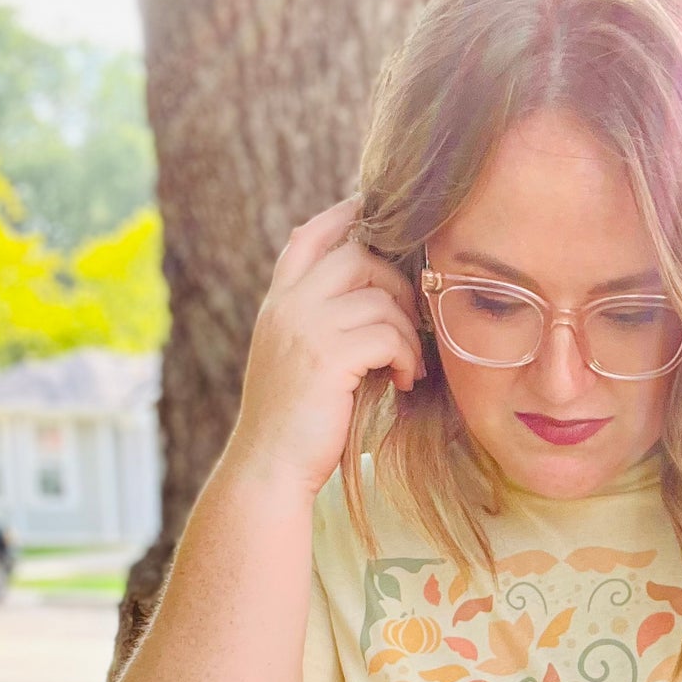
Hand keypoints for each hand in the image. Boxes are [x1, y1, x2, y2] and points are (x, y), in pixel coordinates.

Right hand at [227, 194, 426, 500]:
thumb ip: (322, 325)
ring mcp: (304, 327)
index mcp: (278, 303)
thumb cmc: (297, 424)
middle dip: (396, 284)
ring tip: (408, 365)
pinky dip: (406, 356)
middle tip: (410, 325)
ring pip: (379, 296)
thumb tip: (376, 299)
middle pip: (356, 255)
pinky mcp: (327, 355)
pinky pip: (387, 333)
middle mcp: (287, 305)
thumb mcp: (299, 361)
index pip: (309, 236)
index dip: (346, 215)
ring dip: (406, 330)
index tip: (379, 213)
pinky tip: (403, 381)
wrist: (270, 468)